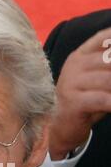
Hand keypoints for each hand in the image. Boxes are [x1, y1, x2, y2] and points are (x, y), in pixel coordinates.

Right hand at [49, 27, 110, 159]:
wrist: (61, 128)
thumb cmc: (84, 103)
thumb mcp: (97, 80)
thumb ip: (108, 67)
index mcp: (79, 57)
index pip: (102, 38)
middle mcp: (74, 66)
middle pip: (109, 59)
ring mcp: (71, 83)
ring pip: (108, 80)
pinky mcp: (73, 102)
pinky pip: (103, 99)